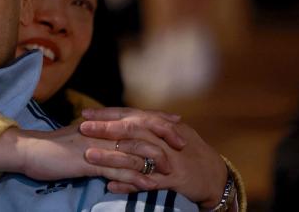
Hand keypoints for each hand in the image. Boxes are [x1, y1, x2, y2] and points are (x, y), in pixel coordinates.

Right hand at [0, 125, 167, 189]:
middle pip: (139, 127)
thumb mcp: (79, 136)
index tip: (177, 121)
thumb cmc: (53, 146)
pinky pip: (116, 169)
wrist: (30, 150)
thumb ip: (98, 135)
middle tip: (184, 142)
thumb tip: (113, 136)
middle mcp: (101, 129)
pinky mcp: (88, 161)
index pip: (134, 115)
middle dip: (164, 134)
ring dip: (154, 159)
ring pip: (132, 149)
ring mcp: (96, 144)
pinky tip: (148, 184)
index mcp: (100, 122)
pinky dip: (134, 177)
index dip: (157, 118)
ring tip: (173, 170)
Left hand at [80, 107, 227, 208]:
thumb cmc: (190, 152)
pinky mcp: (172, 179)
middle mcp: (163, 139)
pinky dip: (128, 184)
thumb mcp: (171, 133)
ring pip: (135, 156)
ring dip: (111, 156)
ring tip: (89, 156)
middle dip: (105, 128)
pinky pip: (146, 182)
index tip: (85, 113)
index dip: (107, 114)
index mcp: (160, 126)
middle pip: (130, 130)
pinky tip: (110, 185)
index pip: (130, 115)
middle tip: (82, 127)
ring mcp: (167, 159)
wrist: (216, 176)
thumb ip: (149, 124)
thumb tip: (124, 116)